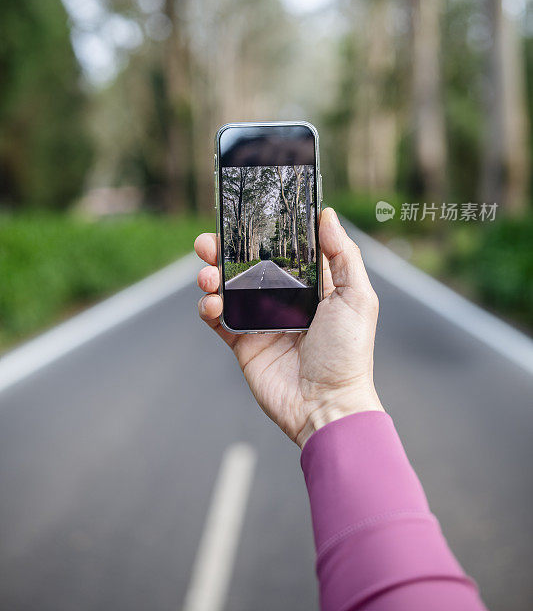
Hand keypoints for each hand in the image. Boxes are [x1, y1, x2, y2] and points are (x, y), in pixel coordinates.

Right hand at [194, 207, 383, 448]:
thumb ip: (343, 255)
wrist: (326, 406)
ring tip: (207, 276)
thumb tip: (327, 216)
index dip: (264, 233)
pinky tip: (211, 303)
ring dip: (211, 276)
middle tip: (208, 243)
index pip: (283, 249)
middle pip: (247, 265)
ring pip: (227, 289)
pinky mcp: (243, 343)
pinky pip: (218, 320)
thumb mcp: (357, 297)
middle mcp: (284, 299)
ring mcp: (261, 321)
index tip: (245, 215)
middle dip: (224, 251)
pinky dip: (208, 307)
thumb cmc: (348, 353)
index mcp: (312, 285)